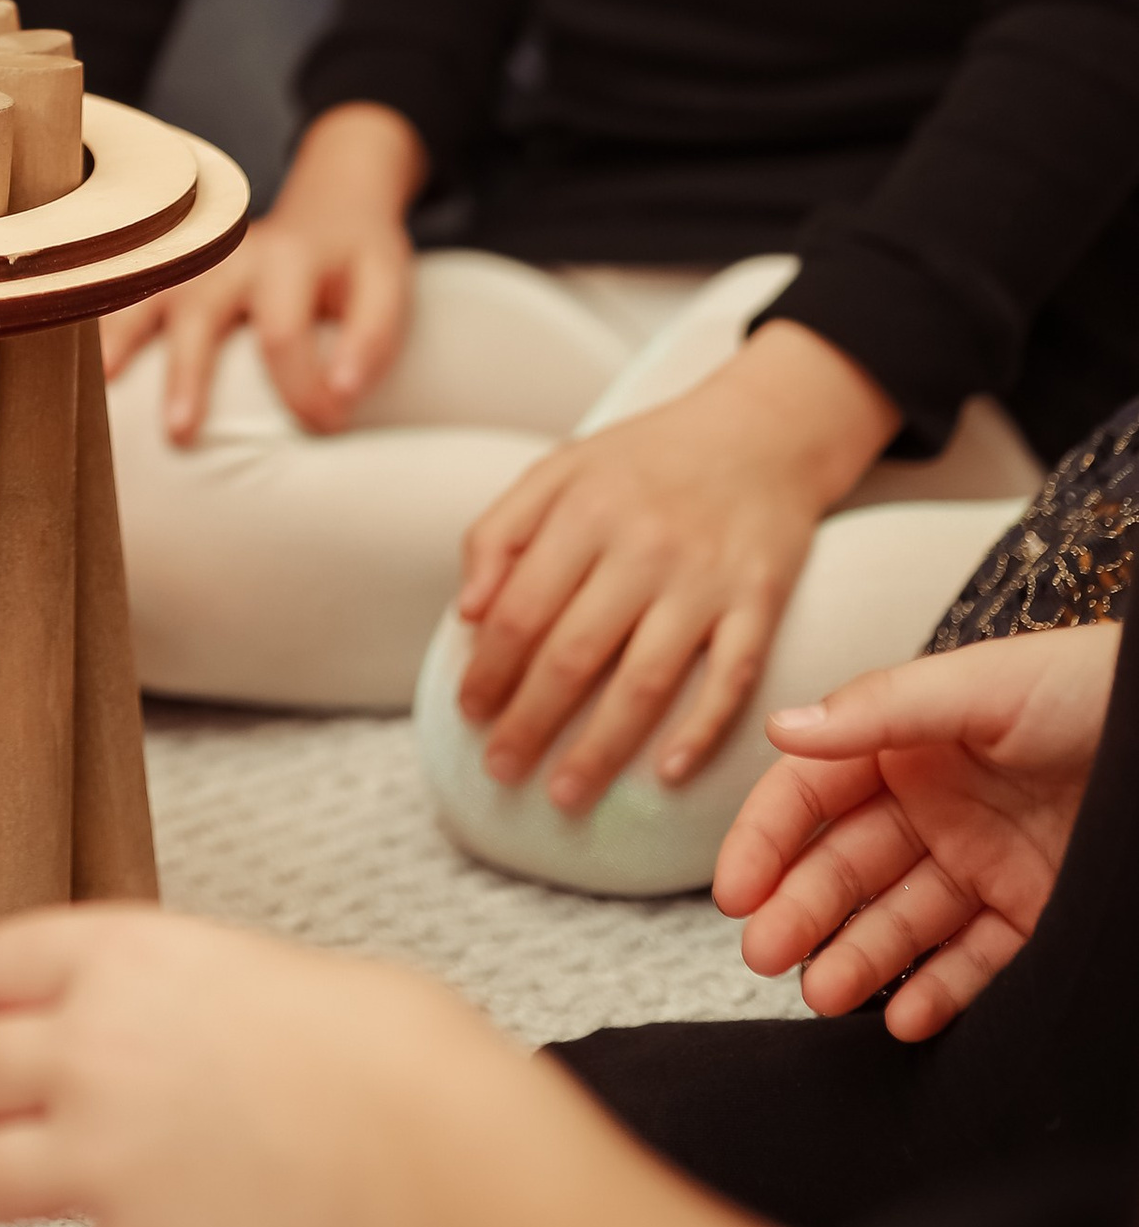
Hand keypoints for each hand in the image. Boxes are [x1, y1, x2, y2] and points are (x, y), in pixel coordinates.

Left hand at [0, 905, 490, 1226]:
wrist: (439, 1157)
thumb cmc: (397, 1057)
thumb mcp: (287, 972)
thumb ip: (210, 996)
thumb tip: (223, 1025)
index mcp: (129, 959)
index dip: (9, 1002)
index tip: (38, 1027)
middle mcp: (93, 1054)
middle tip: (40, 1117)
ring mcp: (104, 1165)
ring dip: (4, 1195)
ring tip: (52, 1203)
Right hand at [102, 105, 423, 444]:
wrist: (330, 204)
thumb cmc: (356, 262)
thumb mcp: (386, 286)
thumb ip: (373, 339)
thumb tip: (342, 398)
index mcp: (287, 259)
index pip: (284, 332)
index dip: (301, 387)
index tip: (326, 428)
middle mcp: (230, 256)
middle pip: (202, 313)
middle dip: (189, 375)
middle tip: (180, 435)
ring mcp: (191, 261)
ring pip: (148, 296)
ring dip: (123, 341)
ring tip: (104, 386)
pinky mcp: (170, 270)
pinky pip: (127, 294)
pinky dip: (101, 324)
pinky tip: (82, 365)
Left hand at [454, 325, 897, 811]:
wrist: (761, 431)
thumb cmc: (645, 460)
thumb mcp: (561, 468)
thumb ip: (500, 532)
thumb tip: (465, 613)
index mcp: (583, 511)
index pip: (519, 610)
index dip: (487, 669)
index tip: (467, 712)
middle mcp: (643, 546)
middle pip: (572, 654)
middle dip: (528, 722)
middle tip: (499, 770)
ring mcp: (706, 578)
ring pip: (644, 680)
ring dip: (599, 748)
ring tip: (563, 795)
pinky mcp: (761, 601)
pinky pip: (730, 678)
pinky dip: (700, 731)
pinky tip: (664, 774)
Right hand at [716, 623, 1117, 1037]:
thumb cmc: (1088, 686)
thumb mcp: (980, 685)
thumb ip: (880, 710)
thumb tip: (782, 727)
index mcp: (905, 744)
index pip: (812, 795)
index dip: (767, 840)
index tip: (735, 891)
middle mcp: (934, 806)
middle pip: (846, 867)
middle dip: (800, 911)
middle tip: (765, 954)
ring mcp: (982, 861)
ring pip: (900, 920)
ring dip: (856, 957)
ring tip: (823, 993)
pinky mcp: (1033, 910)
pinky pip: (975, 961)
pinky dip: (939, 992)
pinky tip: (906, 1016)